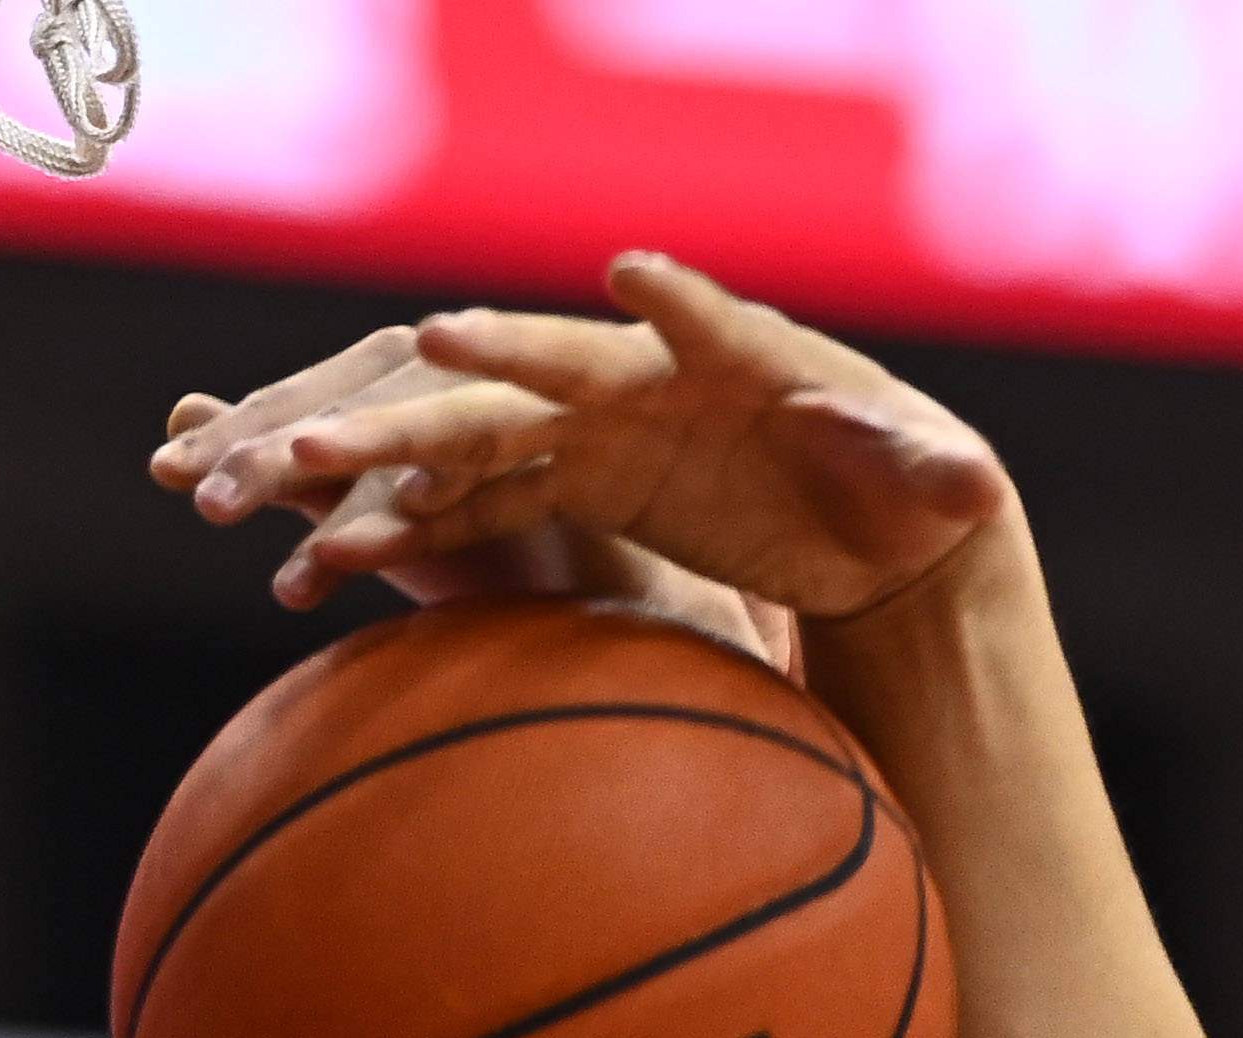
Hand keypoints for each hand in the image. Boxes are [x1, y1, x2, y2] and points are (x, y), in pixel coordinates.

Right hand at [152, 252, 1008, 621]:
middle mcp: (646, 382)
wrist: (877, 529)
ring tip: (278, 473)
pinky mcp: (580, 491)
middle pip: (535, 374)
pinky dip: (406, 532)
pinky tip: (324, 558)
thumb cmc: (915, 489)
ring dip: (382, 459)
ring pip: (473, 440)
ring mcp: (598, 435)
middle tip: (384, 378)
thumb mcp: (943, 487)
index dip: (669, 297)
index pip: (698, 318)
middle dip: (460, 375)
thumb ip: (940, 471)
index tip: (626, 275)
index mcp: (737, 360)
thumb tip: (964, 475)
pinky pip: (478, 511)